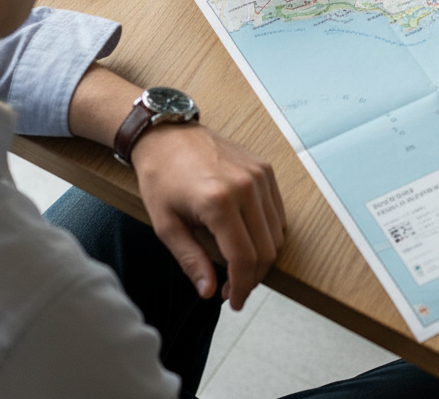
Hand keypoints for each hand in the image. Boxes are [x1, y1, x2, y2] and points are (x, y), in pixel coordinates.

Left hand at [132, 122, 285, 309]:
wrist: (168, 135)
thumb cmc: (161, 179)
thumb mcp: (166, 225)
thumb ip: (191, 260)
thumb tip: (209, 291)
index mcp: (218, 202)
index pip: (244, 258)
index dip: (242, 287)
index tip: (233, 302)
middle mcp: (246, 187)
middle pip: (266, 248)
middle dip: (253, 277)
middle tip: (234, 290)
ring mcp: (259, 175)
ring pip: (277, 232)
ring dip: (263, 257)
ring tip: (240, 267)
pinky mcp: (265, 169)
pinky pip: (277, 211)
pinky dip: (269, 233)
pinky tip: (248, 240)